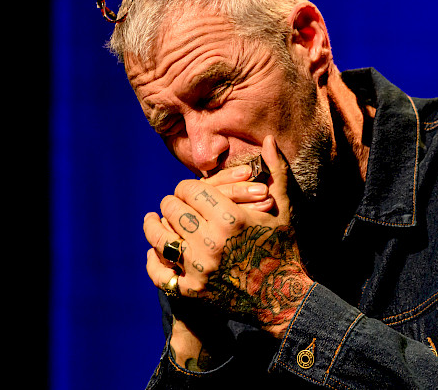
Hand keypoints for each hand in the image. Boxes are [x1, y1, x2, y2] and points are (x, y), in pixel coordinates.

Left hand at [144, 135, 312, 337]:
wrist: (285, 298)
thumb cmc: (284, 248)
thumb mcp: (285, 208)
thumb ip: (276, 171)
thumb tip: (269, 139)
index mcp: (231, 217)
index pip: (189, 190)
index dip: (185, 187)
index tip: (187, 190)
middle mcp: (211, 242)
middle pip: (172, 209)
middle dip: (171, 203)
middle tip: (173, 204)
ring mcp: (200, 269)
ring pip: (159, 238)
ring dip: (153, 226)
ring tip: (152, 220)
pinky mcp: (193, 292)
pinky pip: (160, 273)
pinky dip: (153, 261)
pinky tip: (153, 252)